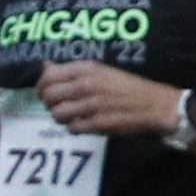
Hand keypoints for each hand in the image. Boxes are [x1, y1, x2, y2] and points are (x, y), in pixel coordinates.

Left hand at [29, 56, 189, 145]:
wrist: (154, 104)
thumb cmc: (125, 87)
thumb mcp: (99, 71)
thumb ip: (70, 70)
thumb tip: (45, 66)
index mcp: (86, 68)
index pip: (48, 77)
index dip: (41, 88)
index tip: (44, 94)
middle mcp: (87, 85)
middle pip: (48, 97)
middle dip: (50, 104)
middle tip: (59, 106)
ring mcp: (92, 105)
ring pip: (57, 115)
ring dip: (62, 118)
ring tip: (74, 115)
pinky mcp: (98, 124)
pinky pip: (72, 128)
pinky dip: (75, 128)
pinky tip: (86, 123)